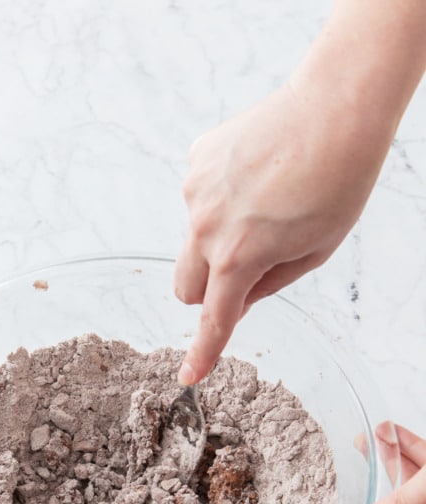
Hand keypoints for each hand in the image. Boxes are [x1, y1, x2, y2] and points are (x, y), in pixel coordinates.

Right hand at [174, 83, 393, 384]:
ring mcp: (196, 191)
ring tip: (264, 205)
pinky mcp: (197, 161)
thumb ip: (268, 286)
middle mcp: (206, 226)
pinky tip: (254, 177)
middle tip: (243, 271)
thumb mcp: (313, 251)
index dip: (202, 352)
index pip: (213, 319)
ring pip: (193, 239)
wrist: (336, 106)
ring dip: (217, 239)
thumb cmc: (339, 182)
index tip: (189, 376)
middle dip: (207, 292)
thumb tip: (235, 301)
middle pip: (185, 286)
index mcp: (240, 257)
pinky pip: (199, 198)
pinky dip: (220, 200)